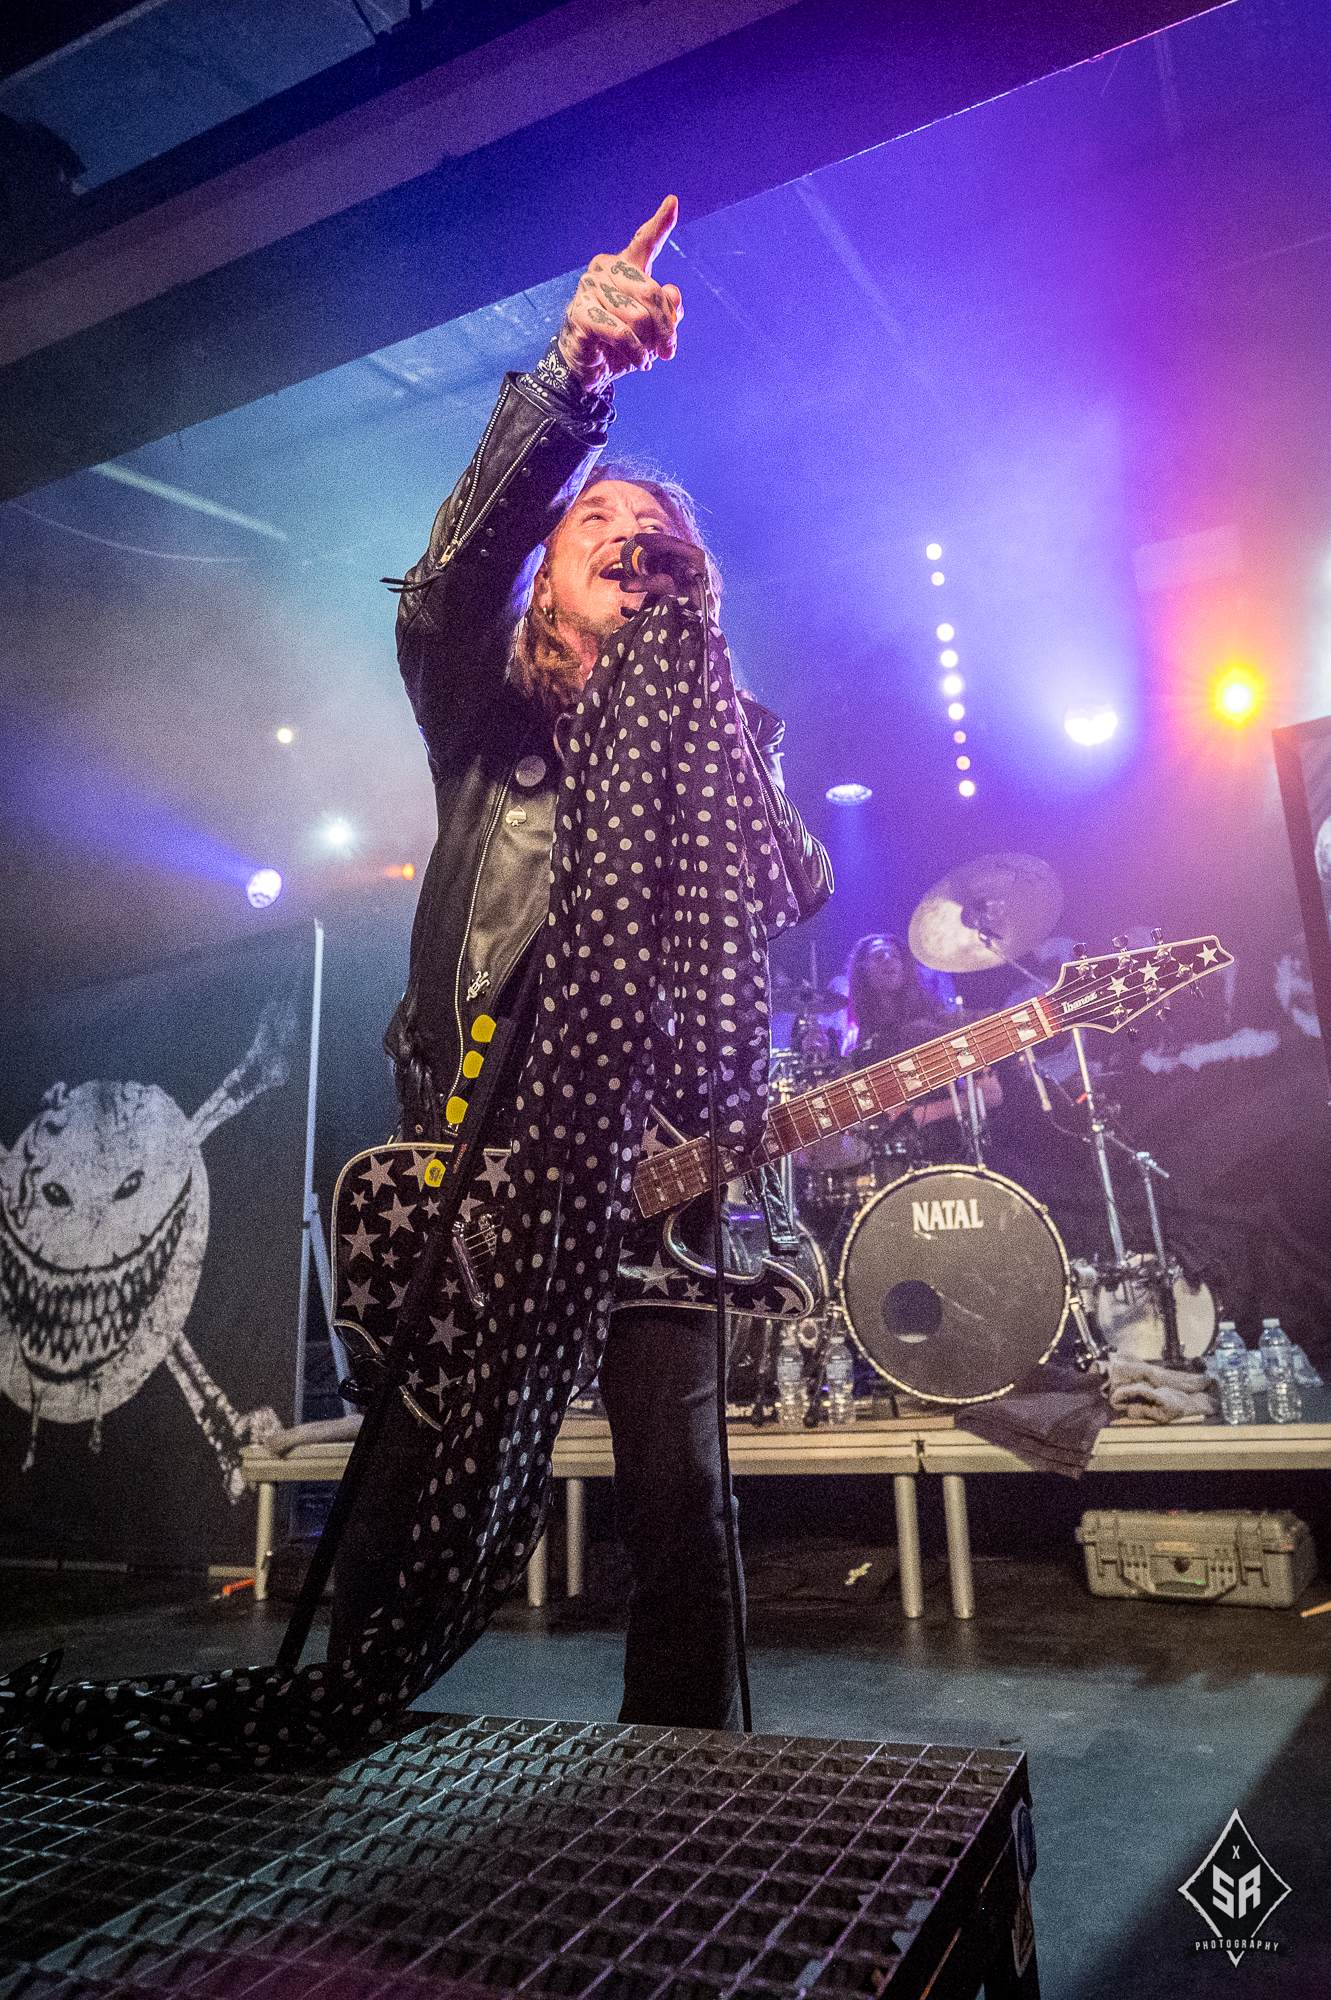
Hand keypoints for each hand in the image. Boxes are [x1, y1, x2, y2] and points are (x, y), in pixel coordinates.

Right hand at [558, 197, 682, 392]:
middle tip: (668, 351)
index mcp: (624, 266)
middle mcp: (605, 269)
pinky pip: (621, 332)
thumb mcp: (652, 329)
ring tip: (647, 360)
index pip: (644, 241)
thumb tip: (673, 294)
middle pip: (652, 291)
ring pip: (638, 316)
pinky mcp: (581, 312)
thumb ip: (668, 310)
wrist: (588, 370)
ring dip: (649, 345)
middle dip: (666, 327)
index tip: (673, 202)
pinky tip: (638, 361)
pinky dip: (635, 351)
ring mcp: (590, 288)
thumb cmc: (620, 344)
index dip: (660, 223)